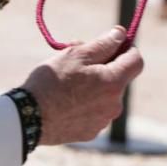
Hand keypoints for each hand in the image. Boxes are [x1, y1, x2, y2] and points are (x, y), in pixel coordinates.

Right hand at [21, 26, 143, 144]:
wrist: (29, 118)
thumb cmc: (52, 82)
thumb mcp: (76, 55)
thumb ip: (103, 44)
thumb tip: (120, 34)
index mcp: (114, 82)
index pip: (137, 61)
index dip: (127, 49)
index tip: (113, 44)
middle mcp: (115, 104)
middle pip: (119, 78)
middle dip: (104, 67)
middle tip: (78, 62)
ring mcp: (104, 120)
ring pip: (106, 96)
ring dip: (94, 86)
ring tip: (67, 84)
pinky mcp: (92, 132)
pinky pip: (95, 112)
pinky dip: (86, 104)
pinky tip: (65, 102)